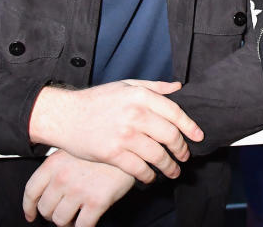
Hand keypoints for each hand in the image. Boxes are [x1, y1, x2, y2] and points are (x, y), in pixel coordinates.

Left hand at [23, 152, 133, 226]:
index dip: (29, 207)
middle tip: (61, 213)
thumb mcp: (74, 149)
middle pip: (45, 208)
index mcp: (53, 164)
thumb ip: (58, 166)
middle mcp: (62, 178)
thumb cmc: (102, 147)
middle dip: (52, 215)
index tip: (32, 215)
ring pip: (60, 220)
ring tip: (74, 219)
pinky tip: (88, 222)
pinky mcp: (97, 201)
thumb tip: (48, 189)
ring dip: (66, 223)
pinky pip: (83, 226)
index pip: (31, 191)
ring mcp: (79, 190)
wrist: (129, 146)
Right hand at [28, 80, 203, 182]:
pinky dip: (149, 176)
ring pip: (157, 155)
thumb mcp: (126, 85)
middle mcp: (135, 114)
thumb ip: (154, 87)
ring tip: (173, 171)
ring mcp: (124, 135)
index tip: (198, 136)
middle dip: (181, 149)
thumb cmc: (97, 100)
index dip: (190, 127)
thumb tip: (178, 87)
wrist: (65, 115)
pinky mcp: (112, 154)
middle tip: (185, 156)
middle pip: (170, 136)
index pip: (175, 113)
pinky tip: (151, 177)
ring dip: (169, 167)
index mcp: (140, 96)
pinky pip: (139, 169)